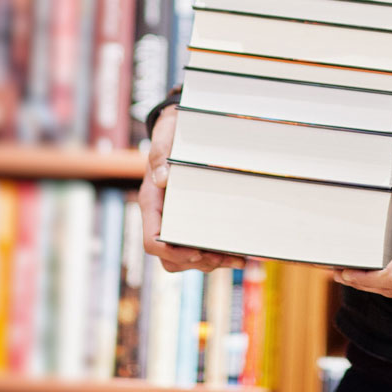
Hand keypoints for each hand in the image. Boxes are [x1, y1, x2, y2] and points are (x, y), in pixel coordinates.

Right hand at [139, 105, 246, 272]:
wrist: (179, 128)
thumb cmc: (172, 132)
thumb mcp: (165, 135)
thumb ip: (160, 154)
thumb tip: (161, 178)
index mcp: (151, 203)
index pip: (152, 240)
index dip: (173, 251)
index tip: (197, 250)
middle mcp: (161, 216)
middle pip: (170, 257)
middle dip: (197, 262)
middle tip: (224, 257)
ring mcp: (175, 220)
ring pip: (186, 257)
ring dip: (211, 263)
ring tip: (238, 259)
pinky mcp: (190, 219)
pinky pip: (200, 245)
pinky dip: (218, 254)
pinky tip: (240, 253)